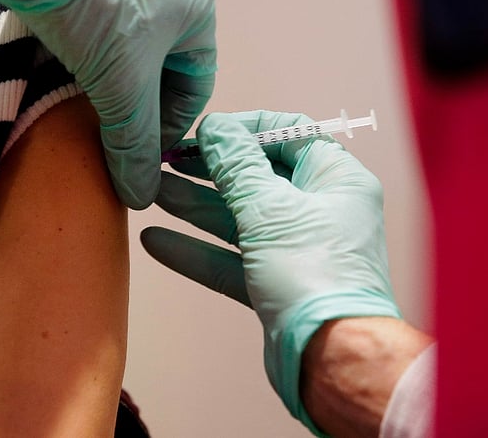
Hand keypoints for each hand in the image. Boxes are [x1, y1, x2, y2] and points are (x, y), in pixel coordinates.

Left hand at [0, 0, 216, 208]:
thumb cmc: (96, 10)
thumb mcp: (123, 88)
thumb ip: (136, 145)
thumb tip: (141, 195)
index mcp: (197, 11)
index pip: (195, 88)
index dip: (170, 129)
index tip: (143, 157)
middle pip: (161, 73)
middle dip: (138, 111)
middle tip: (115, 143)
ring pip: (130, 55)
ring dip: (113, 89)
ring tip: (91, 117)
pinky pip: (103, 33)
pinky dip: (92, 62)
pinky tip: (72, 81)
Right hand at [140, 110, 400, 431]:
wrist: (329, 357)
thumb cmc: (317, 278)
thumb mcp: (269, 208)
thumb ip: (237, 166)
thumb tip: (217, 129)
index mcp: (336, 180)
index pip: (291, 135)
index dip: (246, 130)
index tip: (207, 131)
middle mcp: (320, 211)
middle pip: (258, 176)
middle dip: (210, 169)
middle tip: (168, 159)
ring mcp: (298, 249)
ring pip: (239, 217)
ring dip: (195, 204)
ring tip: (152, 191)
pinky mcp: (276, 284)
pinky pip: (232, 258)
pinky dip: (197, 249)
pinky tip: (157, 240)